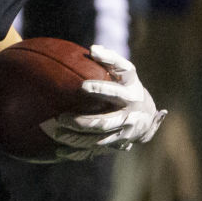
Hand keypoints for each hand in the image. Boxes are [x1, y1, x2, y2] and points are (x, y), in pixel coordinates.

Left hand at [43, 44, 166, 160]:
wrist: (147, 119)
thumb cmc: (128, 89)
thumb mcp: (125, 74)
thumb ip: (111, 61)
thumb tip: (92, 49)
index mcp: (131, 92)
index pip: (116, 91)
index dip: (101, 88)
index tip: (82, 87)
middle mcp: (129, 115)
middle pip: (104, 122)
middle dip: (82, 122)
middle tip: (61, 118)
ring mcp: (124, 132)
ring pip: (97, 139)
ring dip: (75, 138)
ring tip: (54, 132)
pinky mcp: (116, 144)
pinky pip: (94, 151)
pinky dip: (77, 152)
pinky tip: (59, 151)